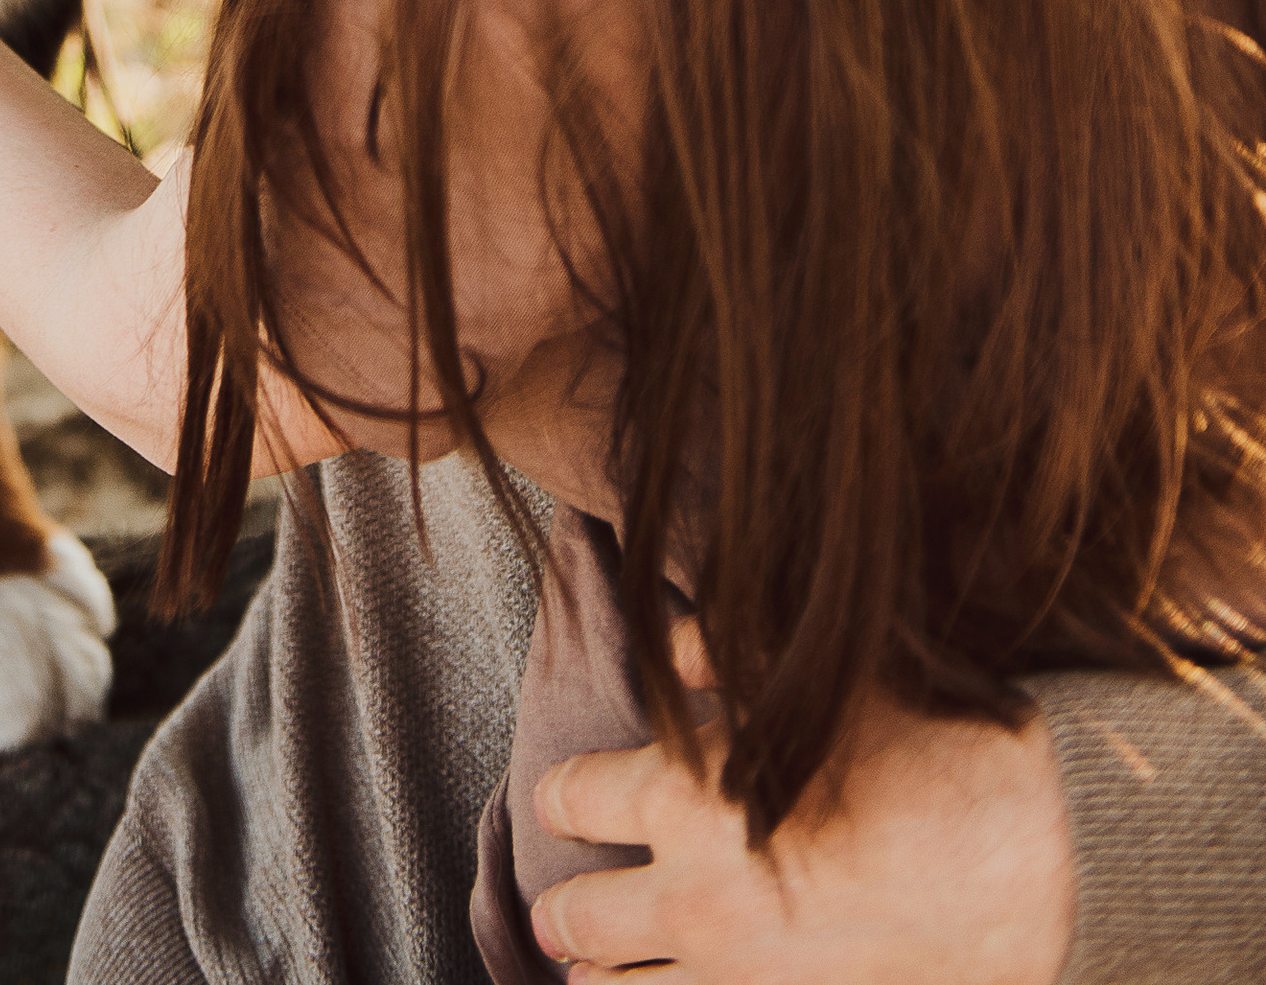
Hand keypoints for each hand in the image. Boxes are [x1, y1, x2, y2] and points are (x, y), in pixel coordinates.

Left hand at [530, 627, 1074, 983]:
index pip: (571, 798)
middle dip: (562, 910)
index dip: (564, 798)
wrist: (1038, 884)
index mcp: (686, 798)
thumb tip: (670, 643)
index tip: (565, 804)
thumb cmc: (939, 765)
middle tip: (556, 911)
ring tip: (592, 977)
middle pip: (574, 918)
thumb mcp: (832, 684)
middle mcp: (692, 900)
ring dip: (602, 981)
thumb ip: (726, 660)